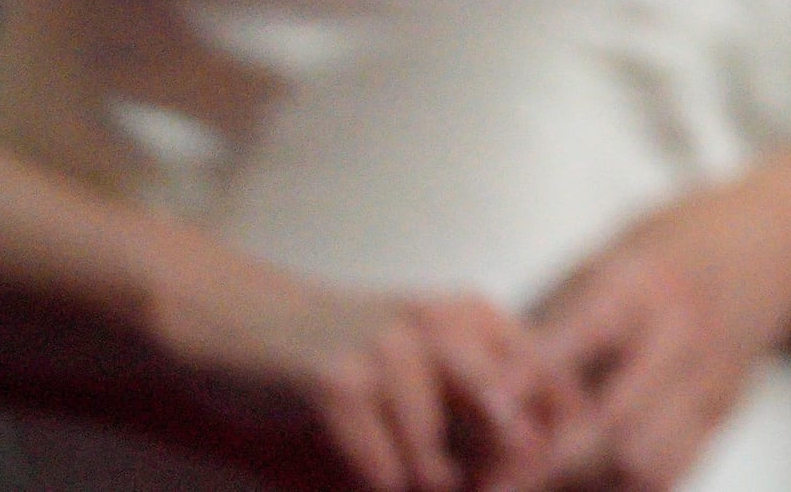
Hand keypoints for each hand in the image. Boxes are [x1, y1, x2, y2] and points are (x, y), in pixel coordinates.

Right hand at [156, 262, 575, 491]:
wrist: (242, 321)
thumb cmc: (344, 355)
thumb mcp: (424, 360)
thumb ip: (483, 400)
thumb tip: (535, 454)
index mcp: (476, 315)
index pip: (548, 387)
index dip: (543, 447)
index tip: (523, 478)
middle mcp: (442, 324)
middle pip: (505, 429)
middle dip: (491, 479)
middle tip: (460, 488)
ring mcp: (389, 351)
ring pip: (434, 463)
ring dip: (421, 491)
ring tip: (403, 483)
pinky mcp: (337, 384)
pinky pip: (382, 469)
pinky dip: (376, 488)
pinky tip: (366, 479)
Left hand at [508, 175, 790, 491]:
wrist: (765, 249)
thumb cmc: (657, 261)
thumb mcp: (596, 267)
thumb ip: (542, 329)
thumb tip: (469, 391)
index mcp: (638, 283)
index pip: (583, 333)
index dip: (530, 378)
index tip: (484, 413)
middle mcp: (680, 334)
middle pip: (616, 420)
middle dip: (547, 466)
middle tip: (490, 486)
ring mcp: (709, 381)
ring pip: (643, 461)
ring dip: (582, 487)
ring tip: (530, 489)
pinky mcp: (721, 417)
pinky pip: (669, 475)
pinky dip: (620, 491)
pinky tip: (583, 488)